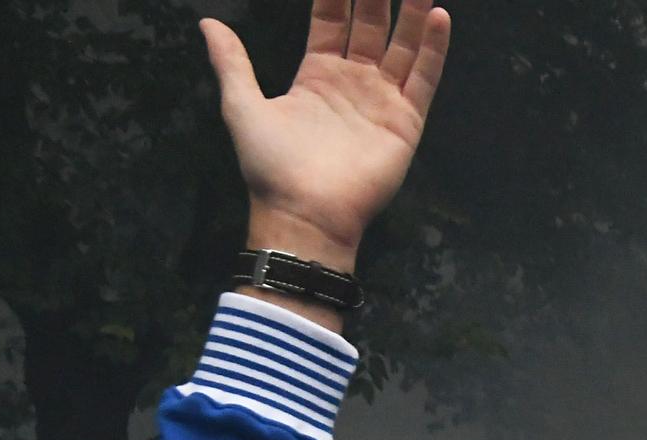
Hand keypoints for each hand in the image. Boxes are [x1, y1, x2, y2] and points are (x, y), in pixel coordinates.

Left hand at [203, 0, 451, 277]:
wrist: (305, 211)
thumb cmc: (271, 166)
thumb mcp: (242, 106)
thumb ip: (232, 63)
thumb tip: (208, 23)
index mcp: (316, 76)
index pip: (330, 20)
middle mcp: (353, 83)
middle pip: (370, 26)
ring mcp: (382, 100)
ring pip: (401, 46)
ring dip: (410, 13)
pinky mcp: (405, 121)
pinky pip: (423, 78)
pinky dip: (432, 49)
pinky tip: (438, 17)